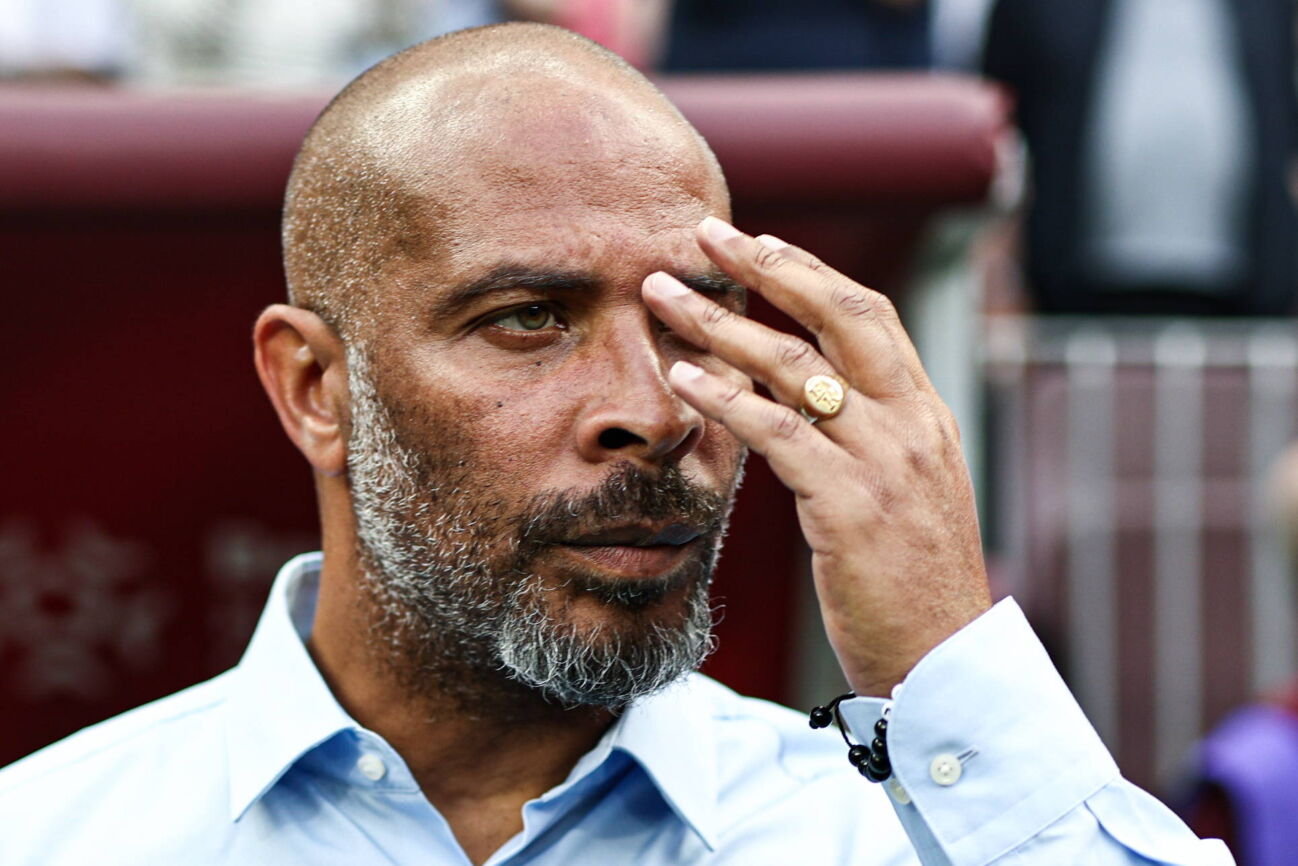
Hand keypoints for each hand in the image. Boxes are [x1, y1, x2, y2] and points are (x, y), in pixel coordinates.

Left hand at [642, 218, 990, 696]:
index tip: (757, 242)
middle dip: (767, 266)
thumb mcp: (906, 491)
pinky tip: (684, 377)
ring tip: (663, 296)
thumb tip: (809, 397)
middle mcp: (910, 422)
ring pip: (796, 366)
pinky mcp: (850, 504)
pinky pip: (778, 432)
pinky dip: (726, 398)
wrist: (940, 657)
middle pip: (837, 314)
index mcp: (925, 413)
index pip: (867, 316)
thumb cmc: (911, 581)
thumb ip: (869, 436)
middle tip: (704, 234)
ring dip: (721, 324)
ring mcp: (884, 460)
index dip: (808, 272)